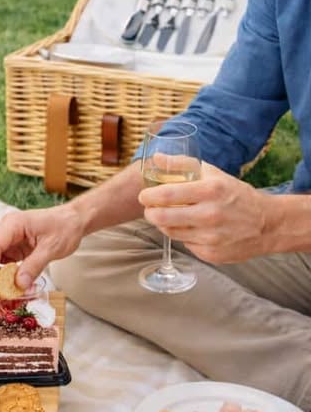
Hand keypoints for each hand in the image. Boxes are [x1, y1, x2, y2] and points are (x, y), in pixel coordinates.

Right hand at [0, 205, 84, 288]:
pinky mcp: (11, 246)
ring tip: (3, 287)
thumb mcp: (52, 248)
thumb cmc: (65, 228)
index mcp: (14, 224)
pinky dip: (0, 272)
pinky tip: (8, 281)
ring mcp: (7, 237)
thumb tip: (18, 285)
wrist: (73, 221)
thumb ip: (34, 266)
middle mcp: (6, 228)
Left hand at [138, 163, 271, 262]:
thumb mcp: (213, 174)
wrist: (268, 224)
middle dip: (150, 213)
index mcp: (210, 191)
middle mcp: (210, 215)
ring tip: (170, 216)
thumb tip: (157, 158)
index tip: (144, 196)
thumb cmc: (235, 195)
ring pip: (170, 232)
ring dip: (164, 224)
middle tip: (150, 209)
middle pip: (162, 218)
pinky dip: (183, 236)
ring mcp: (210, 237)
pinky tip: (191, 228)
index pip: (166, 195)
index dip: (148, 197)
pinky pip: (185, 244)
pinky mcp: (210, 254)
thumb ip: (183, 165)